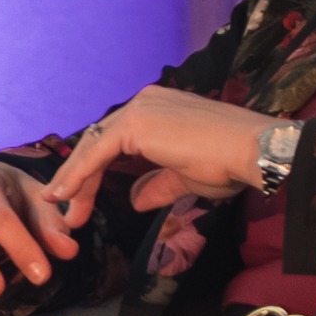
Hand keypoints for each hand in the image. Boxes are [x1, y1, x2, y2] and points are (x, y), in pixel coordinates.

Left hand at [39, 88, 282, 234]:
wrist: (253, 152)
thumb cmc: (229, 163)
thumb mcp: (185, 177)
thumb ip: (157, 185)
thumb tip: (135, 200)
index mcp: (156, 110)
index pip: (113, 141)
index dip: (94, 172)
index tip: (81, 200)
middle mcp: (144, 103)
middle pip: (98, 143)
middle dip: (80, 179)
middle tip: (70, 212)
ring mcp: (139, 109)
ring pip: (93, 147)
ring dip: (75, 181)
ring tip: (63, 210)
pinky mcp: (136, 123)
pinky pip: (97, 152)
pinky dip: (78, 174)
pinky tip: (66, 195)